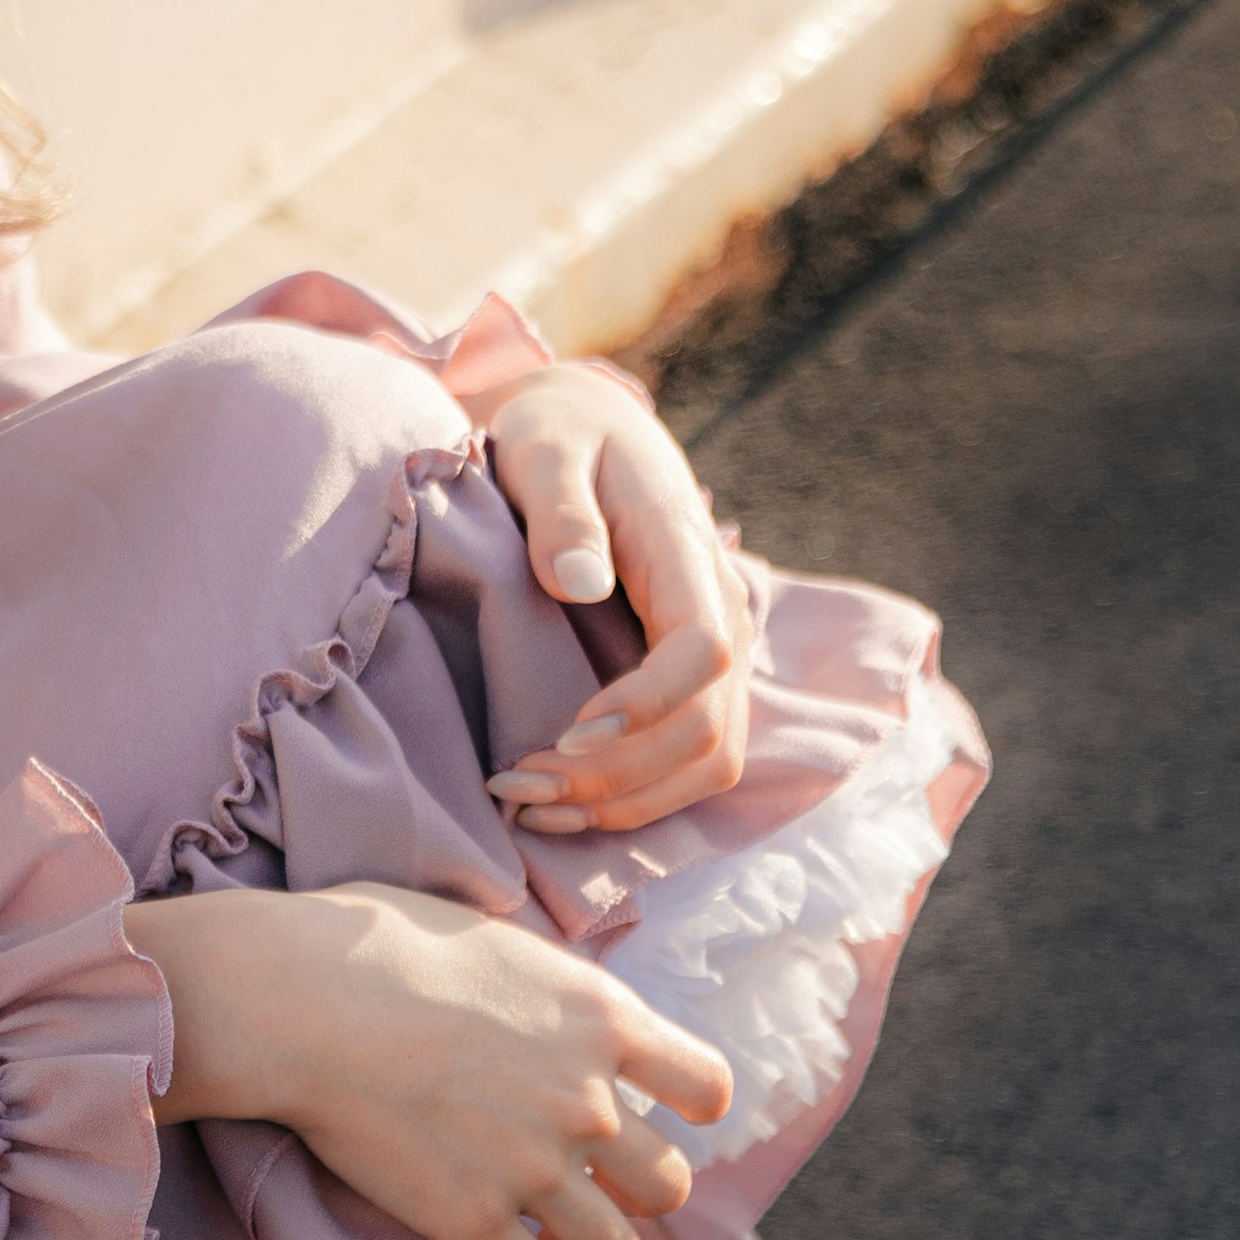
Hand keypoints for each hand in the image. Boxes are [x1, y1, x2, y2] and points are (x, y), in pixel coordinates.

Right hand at [147, 878, 734, 1239]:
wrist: (300, 998)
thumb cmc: (378, 944)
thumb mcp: (499, 940)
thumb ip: (553, 990)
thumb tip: (558, 1011)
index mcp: (602, 1019)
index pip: (708, 1086)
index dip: (689, 1110)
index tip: (655, 1114)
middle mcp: (588, 1100)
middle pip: (667, 1183)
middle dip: (634, 1191)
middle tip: (590, 1186)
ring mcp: (535, 1167)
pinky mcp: (471, 1220)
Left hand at [485, 359, 751, 829]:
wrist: (592, 432)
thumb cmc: (562, 439)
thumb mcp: (547, 450)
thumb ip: (563, 510)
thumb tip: (579, 582)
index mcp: (686, 555)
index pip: (703, 649)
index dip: (647, 705)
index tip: (566, 733)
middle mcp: (722, 613)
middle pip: (708, 727)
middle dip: (618, 774)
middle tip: (518, 785)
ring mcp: (717, 656)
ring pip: (709, 760)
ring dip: (627, 800)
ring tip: (534, 807)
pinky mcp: (695, 683)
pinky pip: (690, 762)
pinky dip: (634, 798)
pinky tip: (563, 804)